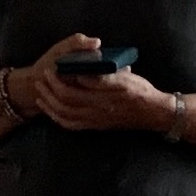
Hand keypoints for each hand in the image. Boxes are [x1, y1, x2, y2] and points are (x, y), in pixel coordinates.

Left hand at [26, 58, 171, 135]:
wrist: (154, 113)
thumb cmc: (141, 91)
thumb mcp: (124, 79)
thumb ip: (102, 78)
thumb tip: (81, 76)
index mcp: (100, 99)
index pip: (69, 92)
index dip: (56, 81)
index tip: (50, 69)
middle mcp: (95, 113)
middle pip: (63, 105)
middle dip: (48, 93)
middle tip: (40, 80)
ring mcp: (95, 121)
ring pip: (65, 118)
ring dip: (50, 107)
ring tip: (41, 96)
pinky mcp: (97, 126)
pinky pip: (73, 126)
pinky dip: (60, 120)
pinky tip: (54, 112)